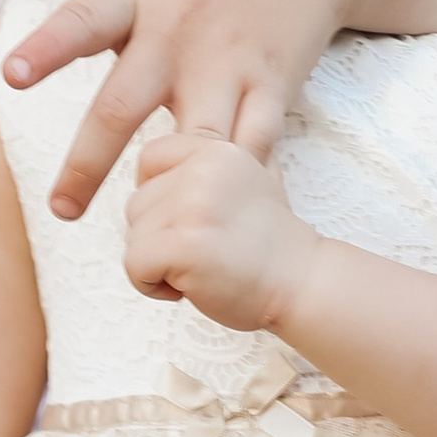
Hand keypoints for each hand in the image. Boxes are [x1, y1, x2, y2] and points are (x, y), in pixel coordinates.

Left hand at [10, 0, 301, 223]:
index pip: (82, 21)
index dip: (47, 49)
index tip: (11, 77)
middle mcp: (180, 32)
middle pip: (125, 104)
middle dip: (90, 160)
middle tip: (61, 210)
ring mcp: (230, 62)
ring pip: (194, 138)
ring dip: (170, 184)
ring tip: (147, 227)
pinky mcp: (275, 84)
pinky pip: (255, 143)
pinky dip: (237, 180)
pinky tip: (218, 219)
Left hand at [124, 128, 314, 330]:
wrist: (302, 283)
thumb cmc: (268, 245)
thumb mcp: (246, 181)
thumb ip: (206, 166)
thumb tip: (152, 165)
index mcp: (214, 150)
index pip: (149, 159)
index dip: (158, 199)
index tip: (190, 222)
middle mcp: (202, 170)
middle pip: (136, 204)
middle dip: (158, 238)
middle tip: (204, 252)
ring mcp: (193, 206)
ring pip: (133, 237)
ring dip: (157, 264)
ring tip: (201, 269)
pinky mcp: (183, 245)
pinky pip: (134, 265)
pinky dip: (151, 285)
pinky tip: (190, 287)